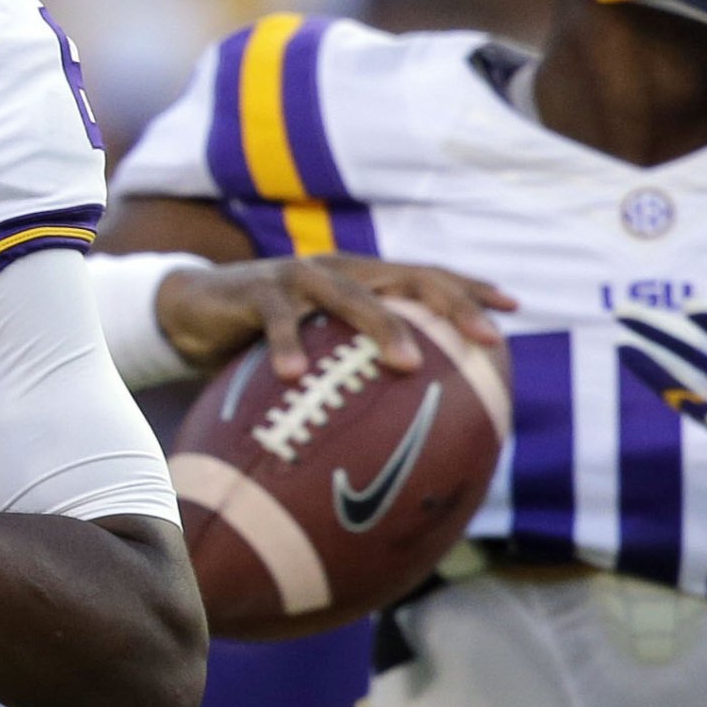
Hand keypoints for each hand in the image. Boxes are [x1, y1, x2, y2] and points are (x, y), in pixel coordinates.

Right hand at [157, 254, 511, 379]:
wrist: (193, 309)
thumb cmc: (266, 341)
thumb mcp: (317, 355)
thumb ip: (352, 377)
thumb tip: (399, 438)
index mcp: (361, 279)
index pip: (425, 276)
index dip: (468, 289)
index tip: (512, 308)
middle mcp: (339, 269)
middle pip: (407, 278)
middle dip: (451, 306)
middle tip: (485, 338)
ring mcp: (298, 275)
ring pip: (349, 293)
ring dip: (381, 326)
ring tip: (408, 362)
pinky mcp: (256, 290)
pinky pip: (277, 318)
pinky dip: (286, 344)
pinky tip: (294, 377)